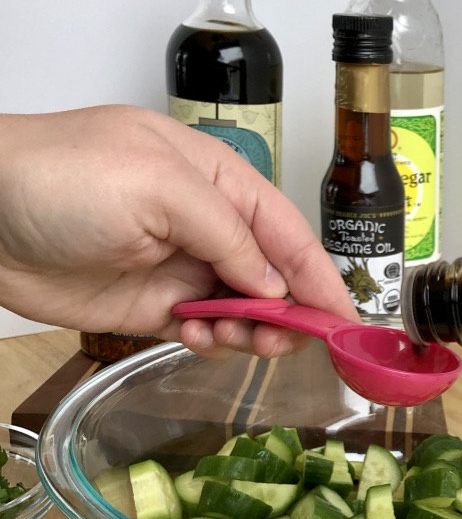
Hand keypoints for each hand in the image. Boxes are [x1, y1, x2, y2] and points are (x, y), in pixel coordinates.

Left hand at [0, 105, 356, 357]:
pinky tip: (201, 340)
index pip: (286, 230)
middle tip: (291, 341)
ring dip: (253, 331)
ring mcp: (179, 267)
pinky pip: (204, 331)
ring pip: (243, 309)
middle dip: (290, 310)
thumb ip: (228, 234)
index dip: (320, 274)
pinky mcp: (152, 306)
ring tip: (242, 341)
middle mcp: (205, 224)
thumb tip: (274, 286)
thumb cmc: (59, 176)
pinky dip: (214, 343)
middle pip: (273, 274)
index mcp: (216, 181)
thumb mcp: (158, 186)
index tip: (346, 316)